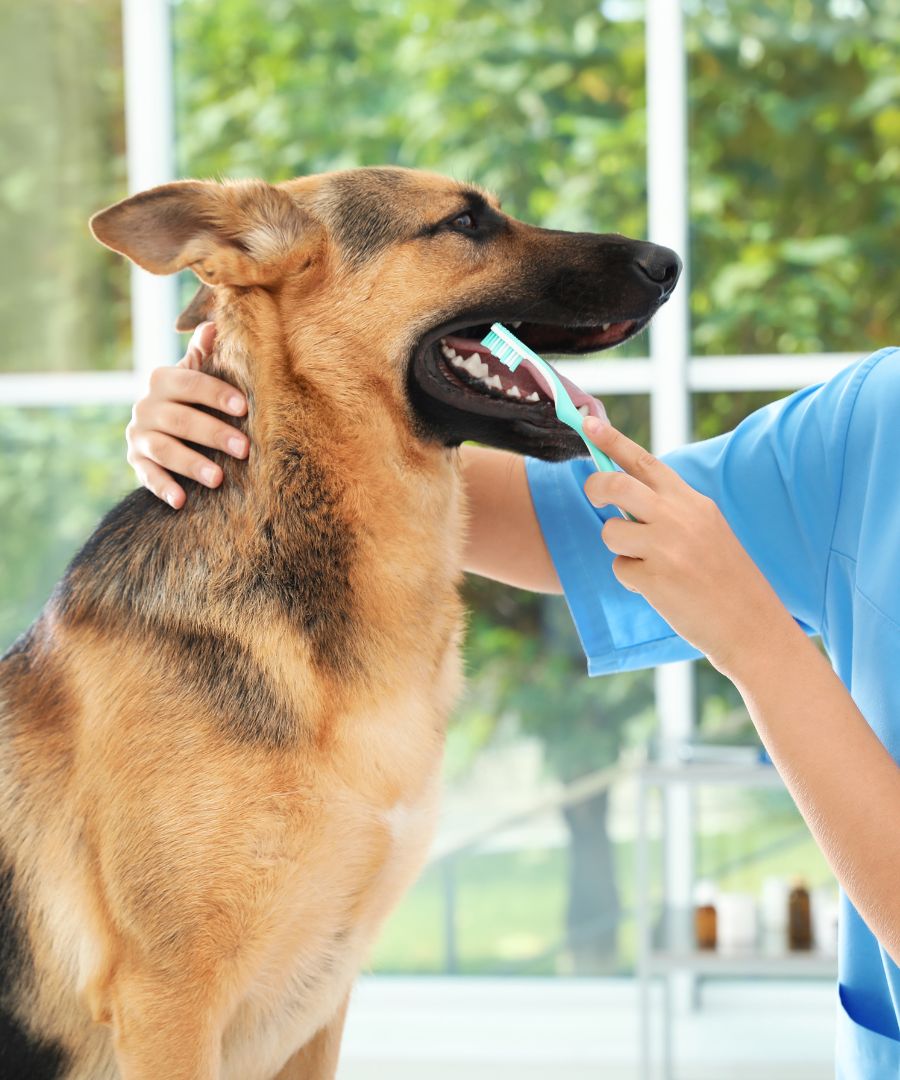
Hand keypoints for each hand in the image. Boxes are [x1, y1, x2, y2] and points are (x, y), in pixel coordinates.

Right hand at [126, 323, 248, 507]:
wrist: (158, 425)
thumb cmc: (190, 398)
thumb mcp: (195, 374)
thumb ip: (204, 354)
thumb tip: (215, 323)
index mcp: (163, 380)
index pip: (190, 383)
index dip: (216, 394)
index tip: (244, 407)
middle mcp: (146, 406)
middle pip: (181, 419)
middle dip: (214, 434)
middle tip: (245, 449)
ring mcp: (139, 435)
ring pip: (165, 449)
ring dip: (191, 464)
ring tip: (218, 478)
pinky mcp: (136, 461)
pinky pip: (147, 475)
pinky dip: (163, 487)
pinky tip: (181, 500)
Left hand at [581, 417, 792, 676]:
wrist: (753, 626)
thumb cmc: (726, 578)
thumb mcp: (707, 529)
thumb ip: (671, 510)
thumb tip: (624, 494)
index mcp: (692, 502)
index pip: (644, 462)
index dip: (612, 440)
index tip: (587, 422)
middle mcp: (679, 517)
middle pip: (616, 485)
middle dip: (595, 488)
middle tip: (594, 497)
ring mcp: (667, 547)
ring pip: (611, 532)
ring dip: (620, 549)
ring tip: (650, 564)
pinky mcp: (656, 578)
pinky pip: (620, 569)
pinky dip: (633, 580)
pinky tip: (661, 589)